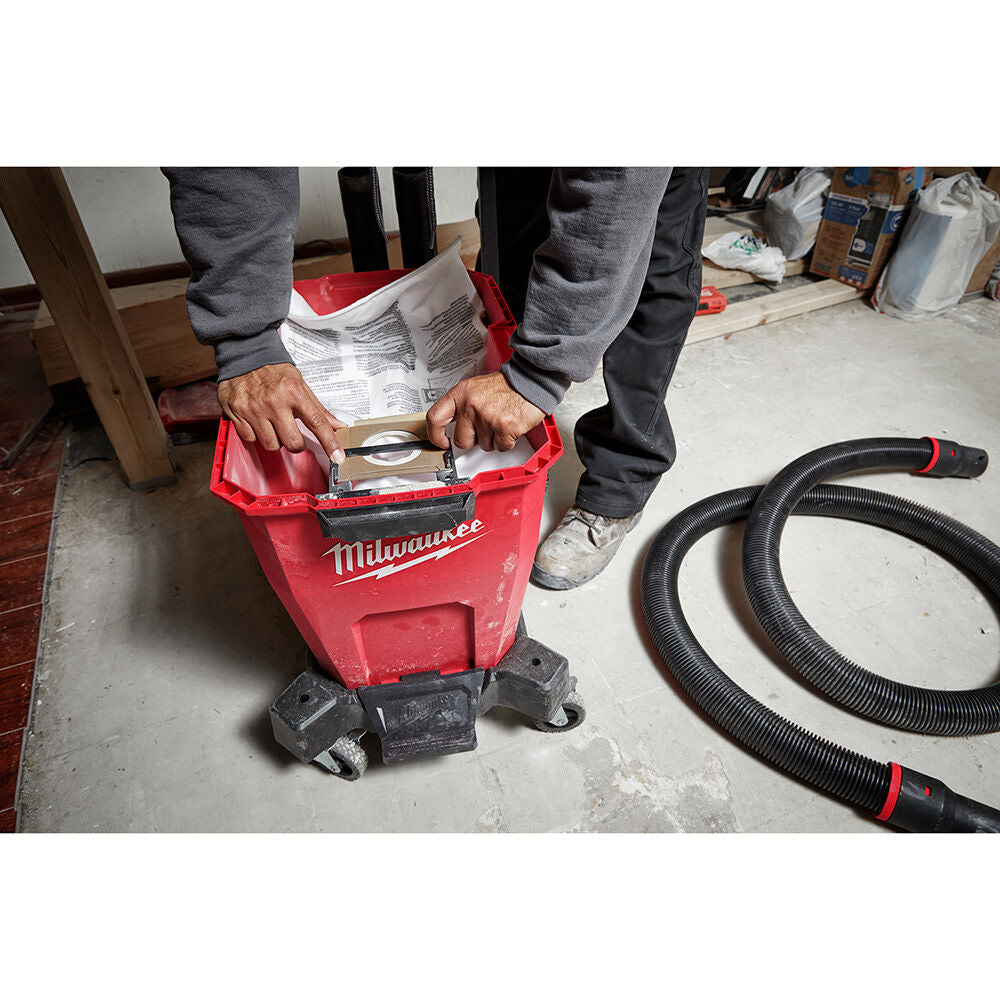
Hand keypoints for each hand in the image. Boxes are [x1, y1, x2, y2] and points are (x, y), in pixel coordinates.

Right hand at [218, 363, 346, 460]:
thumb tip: (337, 425)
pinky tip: (257, 421)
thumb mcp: (300, 384)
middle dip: (296, 443)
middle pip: (294, 443)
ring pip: (272, 445)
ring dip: (276, 439)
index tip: (338, 456)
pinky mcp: (237, 413)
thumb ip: (318, 408)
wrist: (245, 355)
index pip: (317, 423)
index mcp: (294, 392)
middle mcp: (274, 402)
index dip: (330, 443)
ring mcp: (254, 409)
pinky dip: (256, 434)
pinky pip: (251, 439)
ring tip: (273, 423)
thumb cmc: (274, 371)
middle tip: (292, 432)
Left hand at [426, 371, 545, 451]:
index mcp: (461, 393)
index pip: (435, 418)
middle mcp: (471, 405)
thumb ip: (463, 405)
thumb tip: (454, 425)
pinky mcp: (503, 427)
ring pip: (484, 445)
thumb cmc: (507, 385)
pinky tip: (511, 426)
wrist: (531, 379)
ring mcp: (487, 417)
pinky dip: (507, 441)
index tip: (441, 441)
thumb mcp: (476, 387)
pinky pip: (501, 446)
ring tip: (501, 421)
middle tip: (485, 428)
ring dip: (494, 439)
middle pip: (461, 440)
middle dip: (474, 440)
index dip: (435, 435)